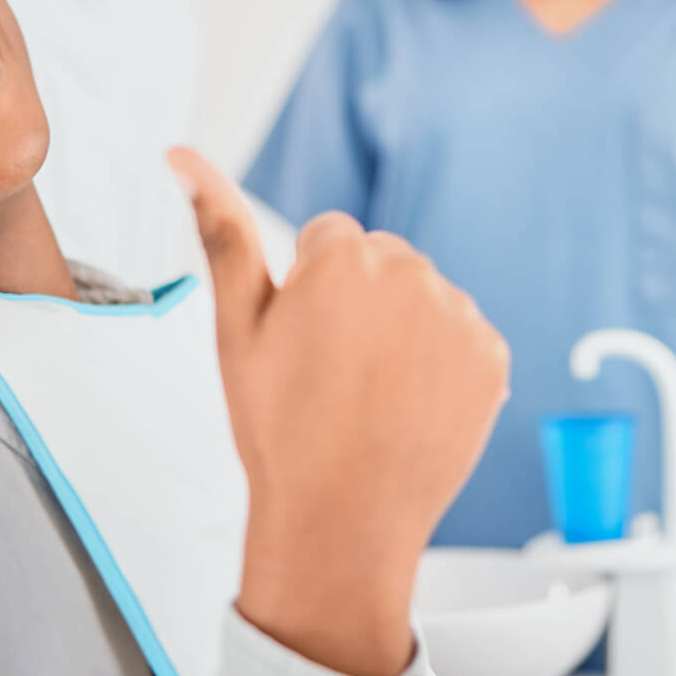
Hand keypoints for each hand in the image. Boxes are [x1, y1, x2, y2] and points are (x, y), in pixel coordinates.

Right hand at [168, 147, 509, 675]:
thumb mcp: (235, 327)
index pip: (330, 239)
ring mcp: (459, 316)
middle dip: (361, 301)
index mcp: (344, 256)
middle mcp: (411, 272)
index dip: (309, 291)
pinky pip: (463, 338)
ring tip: (371, 395)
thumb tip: (182, 153)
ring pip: (424, 299)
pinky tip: (409, 406)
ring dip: (403, 330)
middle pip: (382, 262)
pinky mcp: (493, 357)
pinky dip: (442, 364)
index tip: (302, 342)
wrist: (340, 522)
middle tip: (333, 373)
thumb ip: (219, 229)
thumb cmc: (279, 427)